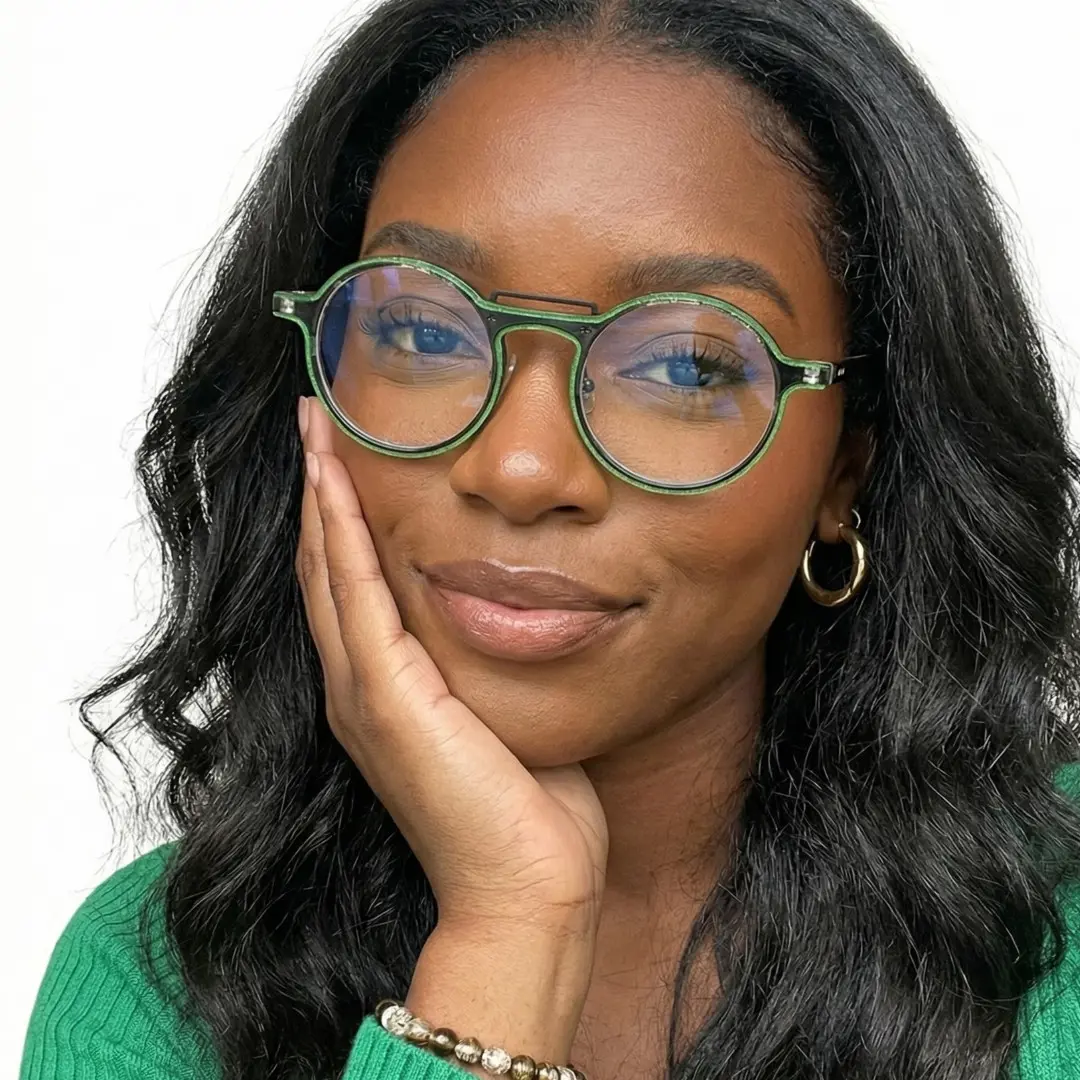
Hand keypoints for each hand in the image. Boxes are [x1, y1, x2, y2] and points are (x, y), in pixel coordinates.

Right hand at [296, 396, 608, 932]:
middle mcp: (359, 688)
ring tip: (314, 426)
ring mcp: (364, 693)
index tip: (342, 457)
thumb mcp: (506, 715)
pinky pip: (354, 595)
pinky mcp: (387, 698)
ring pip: (329, 569)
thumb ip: (495, 665)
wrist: (528, 890)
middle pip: (326, 566)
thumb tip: (528, 615)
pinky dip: (340, 533)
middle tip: (314, 420)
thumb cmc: (529, 811)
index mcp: (386, 693)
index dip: (340, 520)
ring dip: (321, 493)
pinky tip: (334, 480)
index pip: (352, 587)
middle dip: (320, 490)